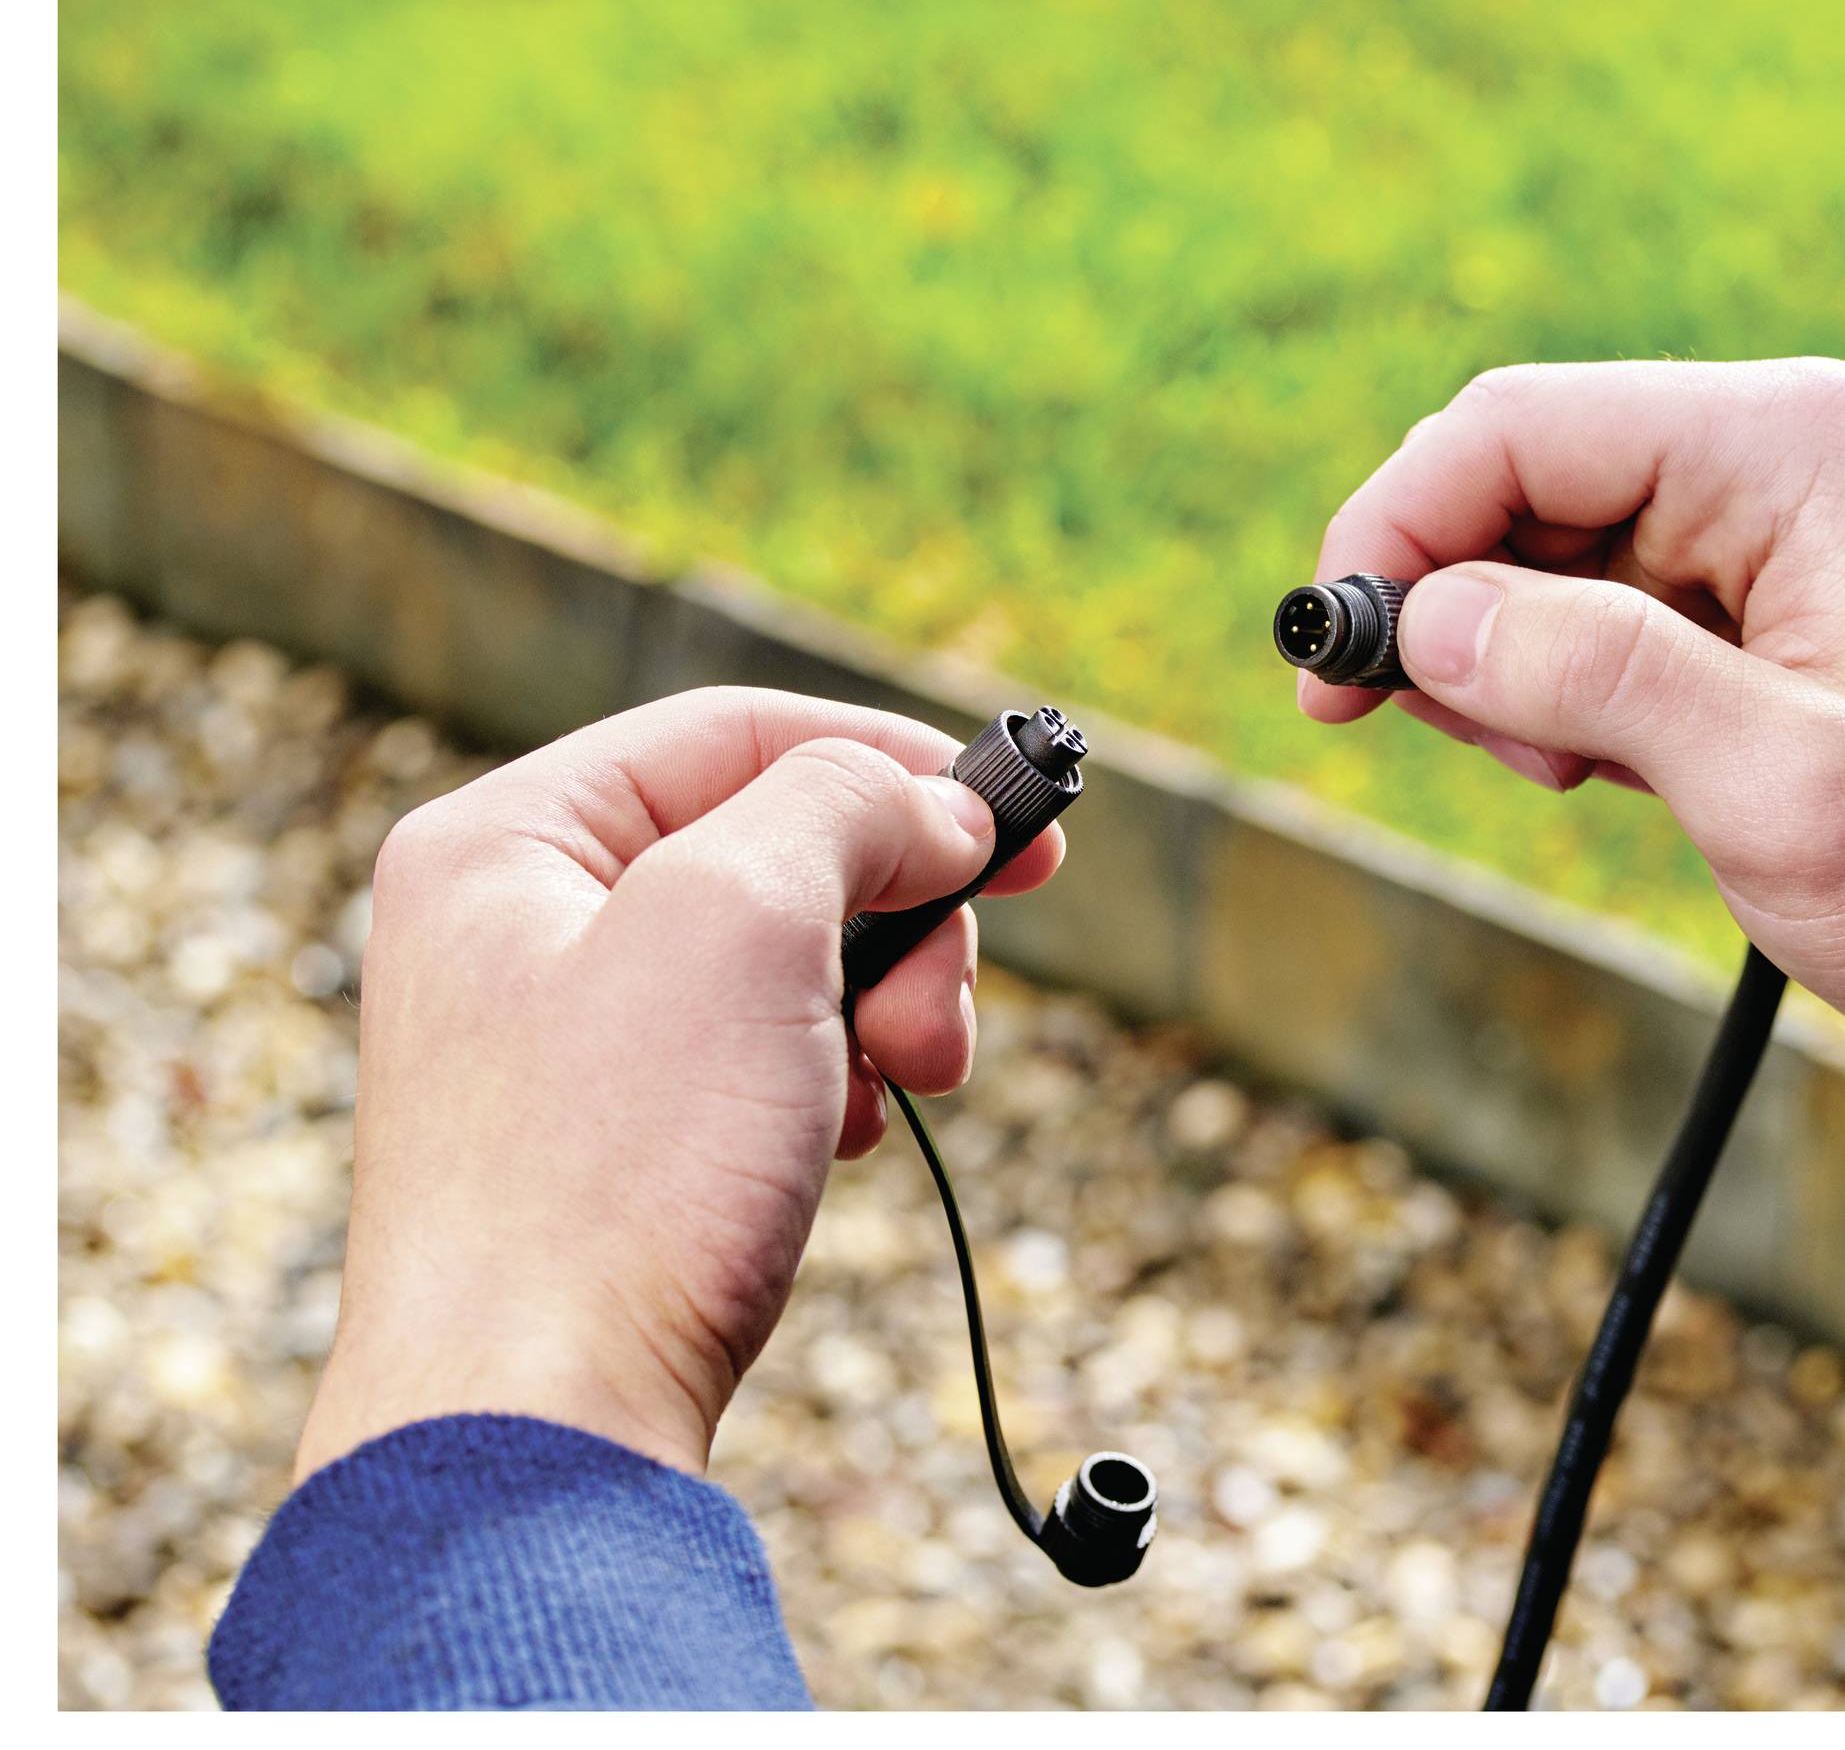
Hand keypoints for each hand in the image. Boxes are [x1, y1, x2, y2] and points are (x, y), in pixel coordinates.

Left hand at [294, 688, 1064, 1480]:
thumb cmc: (610, 1173)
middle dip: (900, 918)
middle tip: (951, 1005)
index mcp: (504, 843)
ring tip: (908, 1084)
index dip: (890, 762)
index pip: (734, 734)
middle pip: (774, 850)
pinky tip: (838, 1144)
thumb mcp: (738, 919)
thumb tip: (930, 807)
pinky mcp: (615, 1149)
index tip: (1018, 823)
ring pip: (787, 964)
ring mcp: (564, 1047)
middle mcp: (518, 930)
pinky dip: (834, 1086)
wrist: (538, 1432)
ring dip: (884, 1009)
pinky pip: (764, 1063)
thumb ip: (843, 807)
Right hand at [1302, 359, 1844, 1122]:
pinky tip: (1593, 770)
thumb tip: (1425, 612)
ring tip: (1560, 774)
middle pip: (1514, 475)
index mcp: (1785, 447)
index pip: (1515, 426)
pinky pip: (1597, 608)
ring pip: (1542, 547)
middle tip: (1394, 723)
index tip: (1331, 657)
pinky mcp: (1759, 601)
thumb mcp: (1777, 783)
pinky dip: (1556, 687)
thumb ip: (1596, 677)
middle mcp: (1772, 453)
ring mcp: (1767, 525)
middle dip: (1437, 596)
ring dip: (1498, 656)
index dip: (1395, 527)